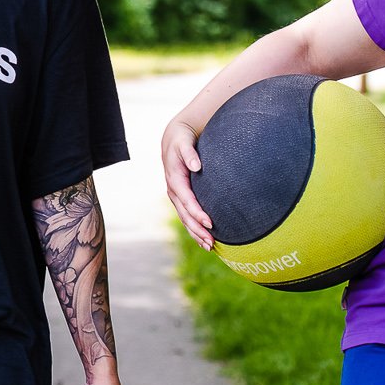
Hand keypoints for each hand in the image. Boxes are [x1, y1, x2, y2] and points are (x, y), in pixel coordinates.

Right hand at [160, 118, 213, 248]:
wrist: (173, 139)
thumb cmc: (182, 140)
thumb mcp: (184, 142)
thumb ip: (189, 153)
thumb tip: (196, 166)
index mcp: (175, 179)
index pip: (187, 200)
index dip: (198, 213)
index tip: (210, 223)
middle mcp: (173, 190)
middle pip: (185, 214)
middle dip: (197, 229)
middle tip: (211, 242)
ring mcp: (175, 196)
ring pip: (185, 218)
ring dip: (196, 233)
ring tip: (209, 246)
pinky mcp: (180, 198)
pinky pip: (186, 216)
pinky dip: (194, 228)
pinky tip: (204, 238)